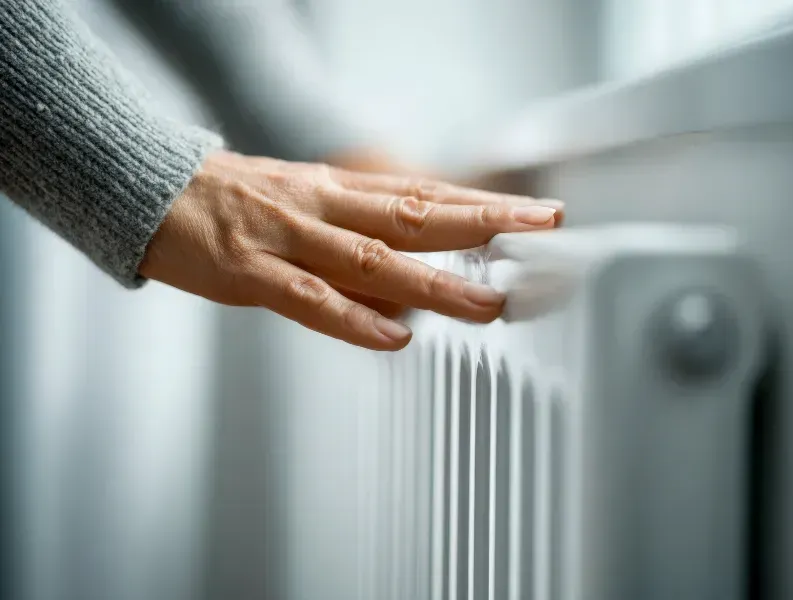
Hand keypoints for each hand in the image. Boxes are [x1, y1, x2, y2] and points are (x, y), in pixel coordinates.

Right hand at [139, 151, 561, 350]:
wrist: (151, 188)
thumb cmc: (229, 198)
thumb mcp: (302, 200)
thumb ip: (353, 231)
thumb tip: (404, 272)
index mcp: (336, 189)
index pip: (422, 194)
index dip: (481, 204)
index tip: (531, 213)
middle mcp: (322, 206)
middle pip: (414, 215)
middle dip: (483, 224)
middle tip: (541, 231)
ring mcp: (287, 237)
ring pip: (371, 259)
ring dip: (434, 283)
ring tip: (487, 305)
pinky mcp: (249, 270)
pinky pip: (306, 298)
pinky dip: (351, 319)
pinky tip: (391, 337)